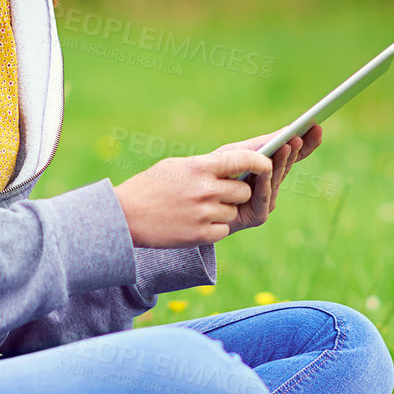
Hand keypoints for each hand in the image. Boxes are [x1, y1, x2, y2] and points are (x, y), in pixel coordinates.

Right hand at [111, 123, 322, 246]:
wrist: (124, 216)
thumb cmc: (151, 186)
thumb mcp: (178, 166)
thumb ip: (209, 165)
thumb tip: (242, 160)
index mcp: (200, 166)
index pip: (245, 159)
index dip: (262, 160)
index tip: (269, 162)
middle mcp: (205, 189)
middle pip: (244, 190)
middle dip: (236, 192)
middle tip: (217, 192)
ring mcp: (204, 213)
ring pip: (234, 211)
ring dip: (224, 211)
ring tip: (197, 208)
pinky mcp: (200, 235)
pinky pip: (224, 229)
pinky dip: (214, 227)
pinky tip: (193, 222)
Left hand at [221, 123, 320, 237]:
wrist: (192, 202)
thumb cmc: (213, 173)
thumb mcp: (235, 153)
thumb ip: (259, 145)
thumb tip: (287, 130)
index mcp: (267, 169)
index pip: (291, 155)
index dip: (306, 142)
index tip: (317, 126)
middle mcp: (270, 185)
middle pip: (287, 165)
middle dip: (297, 149)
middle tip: (302, 133)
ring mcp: (267, 201)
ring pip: (277, 178)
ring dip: (283, 161)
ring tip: (289, 143)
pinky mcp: (258, 215)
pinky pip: (264, 195)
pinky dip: (266, 181)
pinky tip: (268, 168)